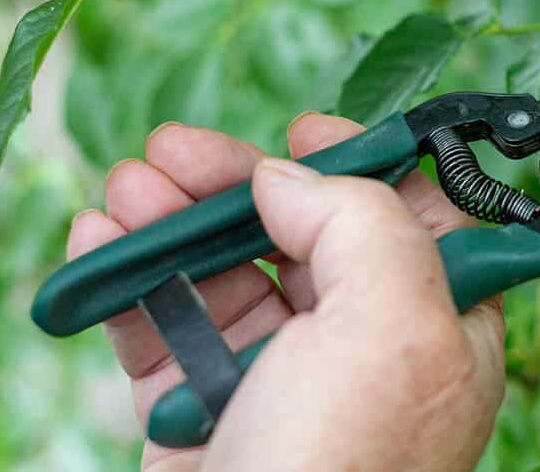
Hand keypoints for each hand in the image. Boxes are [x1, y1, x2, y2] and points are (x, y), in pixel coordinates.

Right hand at [66, 113, 504, 470]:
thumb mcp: (392, 329)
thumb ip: (364, 224)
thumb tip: (293, 177)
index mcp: (439, 325)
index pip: (414, 217)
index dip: (363, 164)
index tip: (306, 131)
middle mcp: (367, 348)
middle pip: (305, 233)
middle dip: (237, 184)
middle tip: (177, 150)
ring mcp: (285, 378)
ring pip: (228, 272)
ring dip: (171, 222)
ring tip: (126, 189)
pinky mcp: (211, 408)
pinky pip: (170, 327)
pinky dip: (132, 284)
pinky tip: (101, 246)